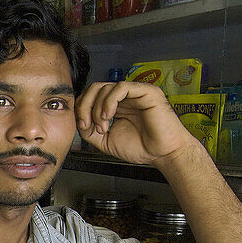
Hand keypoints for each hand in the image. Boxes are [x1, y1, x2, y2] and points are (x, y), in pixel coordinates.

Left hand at [74, 81, 200, 166]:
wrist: (163, 154)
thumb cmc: (142, 148)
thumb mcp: (107, 141)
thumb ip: (91, 131)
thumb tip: (78, 121)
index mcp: (116, 106)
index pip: (92, 97)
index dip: (82, 108)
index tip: (82, 126)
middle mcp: (125, 97)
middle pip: (95, 89)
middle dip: (85, 106)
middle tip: (86, 124)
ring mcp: (135, 93)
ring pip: (105, 87)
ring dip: (97, 108)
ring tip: (103, 126)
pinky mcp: (146, 91)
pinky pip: (121, 88)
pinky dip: (109, 101)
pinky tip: (109, 116)